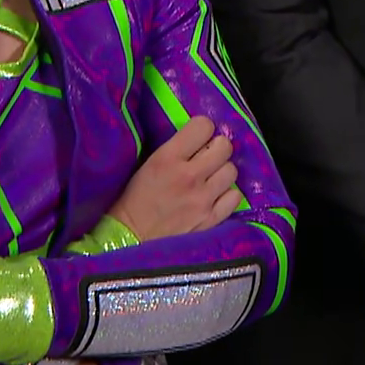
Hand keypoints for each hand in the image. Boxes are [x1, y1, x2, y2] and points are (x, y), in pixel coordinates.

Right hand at [109, 115, 240, 240]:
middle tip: (207, 156)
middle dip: (217, 148)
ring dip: (222, 172)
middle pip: (224, 146)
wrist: (129, 239)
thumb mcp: (147, 164)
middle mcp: (190, 176)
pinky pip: (235, 197)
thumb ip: (174, 149)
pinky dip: (227, 195)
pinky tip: (216, 196)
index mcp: (168, 158)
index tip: (198, 138)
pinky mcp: (211, 219)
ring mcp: (203, 199)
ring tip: (211, 178)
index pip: (203, 126)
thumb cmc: (133, 200)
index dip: (202, 129)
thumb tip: (198, 139)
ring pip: (232, 170)